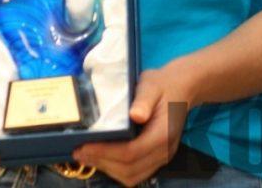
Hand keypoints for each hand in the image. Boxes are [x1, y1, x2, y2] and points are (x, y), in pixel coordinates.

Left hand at [72, 65, 195, 186]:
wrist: (182, 87)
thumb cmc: (163, 84)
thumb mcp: (151, 84)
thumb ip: (143, 100)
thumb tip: (135, 115)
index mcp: (163, 133)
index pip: (131, 152)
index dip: (106, 152)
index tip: (84, 146)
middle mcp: (164, 151)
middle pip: (130, 169)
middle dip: (102, 163)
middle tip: (79, 152)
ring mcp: (162, 157)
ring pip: (132, 176)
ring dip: (108, 169)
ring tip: (88, 156)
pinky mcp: (157, 158)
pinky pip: (136, 173)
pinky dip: (117, 170)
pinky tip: (103, 158)